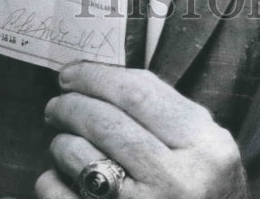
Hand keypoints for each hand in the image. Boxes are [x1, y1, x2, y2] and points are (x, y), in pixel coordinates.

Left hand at [36, 62, 248, 198]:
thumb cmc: (207, 192)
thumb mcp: (206, 147)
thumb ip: (166, 113)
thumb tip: (102, 80)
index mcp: (204, 146)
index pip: (138, 93)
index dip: (96, 77)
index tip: (71, 73)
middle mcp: (178, 179)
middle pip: (106, 123)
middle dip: (72, 106)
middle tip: (56, 104)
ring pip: (83, 159)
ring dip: (62, 143)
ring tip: (62, 141)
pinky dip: (52, 183)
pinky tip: (56, 177)